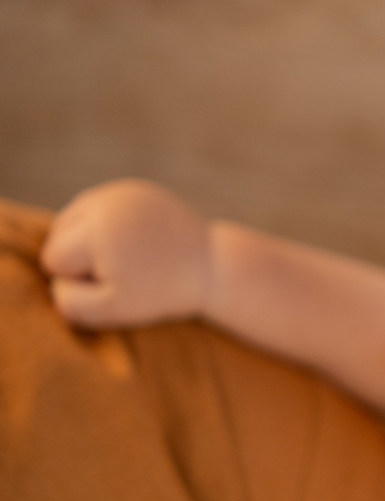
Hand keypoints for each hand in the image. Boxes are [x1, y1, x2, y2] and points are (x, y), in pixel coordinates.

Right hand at [39, 179, 214, 327]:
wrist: (214, 267)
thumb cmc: (163, 292)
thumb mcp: (115, 309)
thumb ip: (70, 302)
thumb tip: (53, 281)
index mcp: (96, 228)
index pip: (54, 259)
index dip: (81, 280)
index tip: (118, 283)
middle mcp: (103, 200)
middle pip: (58, 234)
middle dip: (82, 258)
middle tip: (127, 272)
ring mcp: (119, 190)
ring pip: (74, 218)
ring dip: (90, 242)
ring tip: (126, 259)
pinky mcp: (134, 188)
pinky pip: (98, 209)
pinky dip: (107, 228)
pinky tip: (131, 245)